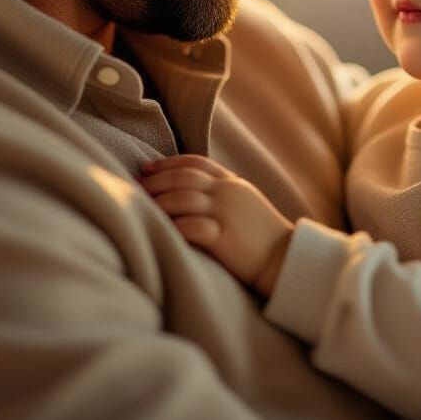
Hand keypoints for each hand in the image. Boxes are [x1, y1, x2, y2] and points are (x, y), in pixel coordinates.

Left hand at [139, 155, 293, 296]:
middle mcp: (228, 192)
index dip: (168, 163)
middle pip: (184, 177)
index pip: (195, 162)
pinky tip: (160, 229)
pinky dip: (173, 226)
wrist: (285, 258)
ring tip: (141, 207)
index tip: (146, 168)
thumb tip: (189, 190)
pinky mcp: (224, 237)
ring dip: (158, 201)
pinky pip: (192, 226)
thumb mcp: (244, 202)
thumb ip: (222, 192)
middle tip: (135, 186)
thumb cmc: (261, 234)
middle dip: (156, 180)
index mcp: (232, 183)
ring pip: (183, 197)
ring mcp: (226, 213)